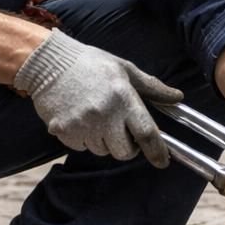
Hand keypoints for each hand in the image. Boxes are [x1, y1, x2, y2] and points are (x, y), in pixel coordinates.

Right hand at [15, 31, 181, 165]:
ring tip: (96, 117)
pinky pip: (82, 147)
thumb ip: (151, 87)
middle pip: (125, 152)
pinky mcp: (64, 132)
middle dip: (127, 146)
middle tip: (120, 129)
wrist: (48, 63)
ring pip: (103, 151)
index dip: (158, 151)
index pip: (147, 133)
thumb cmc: (90, 64)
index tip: (163, 161)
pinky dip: (84, 138)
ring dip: (104, 141)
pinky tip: (80, 118)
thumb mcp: (124, 69)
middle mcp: (104, 115)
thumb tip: (177, 97)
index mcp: (123, 98)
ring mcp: (83, 126)